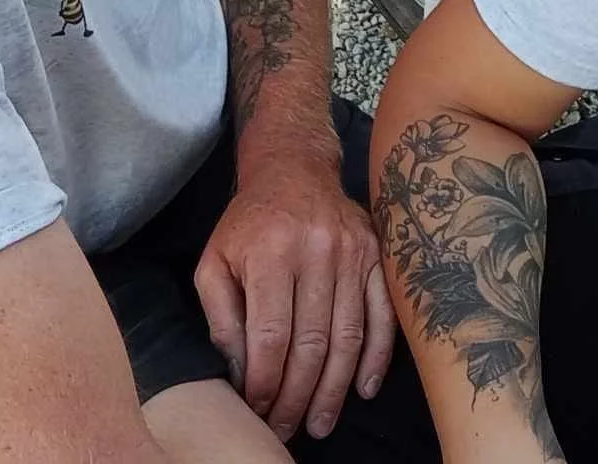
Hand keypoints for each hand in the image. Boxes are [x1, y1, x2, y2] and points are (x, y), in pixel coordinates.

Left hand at [194, 158, 395, 442]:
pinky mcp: (377, 256)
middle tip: (287, 428)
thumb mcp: (215, 262)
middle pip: (311, 343)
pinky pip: (382, 315)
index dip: (265, 382)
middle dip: (297, 396)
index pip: (270, 335)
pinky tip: (363, 389)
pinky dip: (376, 357)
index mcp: (269, 252)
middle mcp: (315, 251)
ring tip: (320, 423)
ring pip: (347, 336)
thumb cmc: (248, 224)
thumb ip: (221, 318)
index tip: (258, 412)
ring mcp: (352, 253)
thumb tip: (241, 373)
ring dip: (334, 389)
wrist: (294, 170)